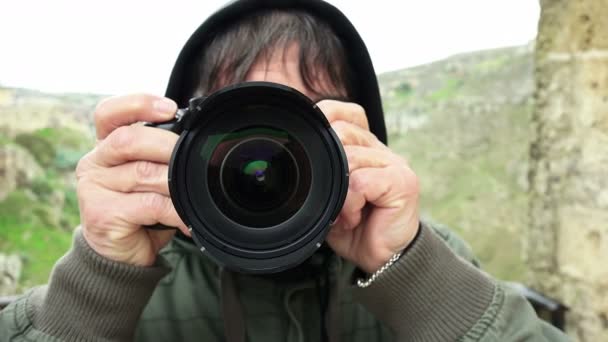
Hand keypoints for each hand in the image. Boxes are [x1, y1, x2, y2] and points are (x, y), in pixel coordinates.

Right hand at [75, 94, 189, 265]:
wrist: (121, 256)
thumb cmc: (141, 212)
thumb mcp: (150, 177)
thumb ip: (159, 157)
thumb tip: (196, 143)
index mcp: (105, 147)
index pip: (109, 113)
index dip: (138, 105)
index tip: (169, 108)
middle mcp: (94, 163)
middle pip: (129, 140)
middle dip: (167, 146)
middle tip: (192, 159)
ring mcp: (93, 188)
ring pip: (143, 173)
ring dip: (175, 183)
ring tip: (192, 194)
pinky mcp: (102, 214)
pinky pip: (150, 204)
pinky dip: (176, 211)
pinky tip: (187, 220)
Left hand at [317, 100, 419, 273]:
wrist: (382, 259)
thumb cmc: (354, 226)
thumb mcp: (330, 194)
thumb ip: (321, 170)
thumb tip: (298, 151)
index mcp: (366, 146)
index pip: (345, 113)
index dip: (325, 123)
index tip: (314, 154)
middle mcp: (382, 150)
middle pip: (342, 132)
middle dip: (329, 166)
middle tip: (333, 197)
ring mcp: (395, 163)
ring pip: (349, 159)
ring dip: (339, 194)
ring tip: (346, 213)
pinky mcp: (402, 182)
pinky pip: (360, 181)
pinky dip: (350, 203)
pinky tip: (355, 217)